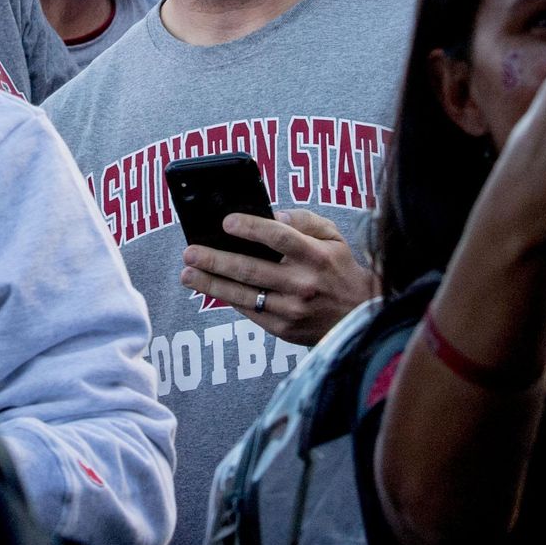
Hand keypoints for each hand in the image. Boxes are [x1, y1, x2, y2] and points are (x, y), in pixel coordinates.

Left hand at [183, 209, 378, 346]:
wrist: (358, 316)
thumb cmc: (339, 269)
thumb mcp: (332, 237)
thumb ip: (304, 220)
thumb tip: (272, 215)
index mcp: (317, 256)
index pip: (280, 237)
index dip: (251, 228)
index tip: (226, 222)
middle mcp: (303, 284)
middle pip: (252, 269)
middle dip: (216, 260)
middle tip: (190, 252)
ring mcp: (292, 309)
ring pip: (244, 295)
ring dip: (211, 284)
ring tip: (188, 273)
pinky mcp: (283, 329)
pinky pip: (249, 310)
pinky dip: (228, 298)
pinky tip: (210, 286)